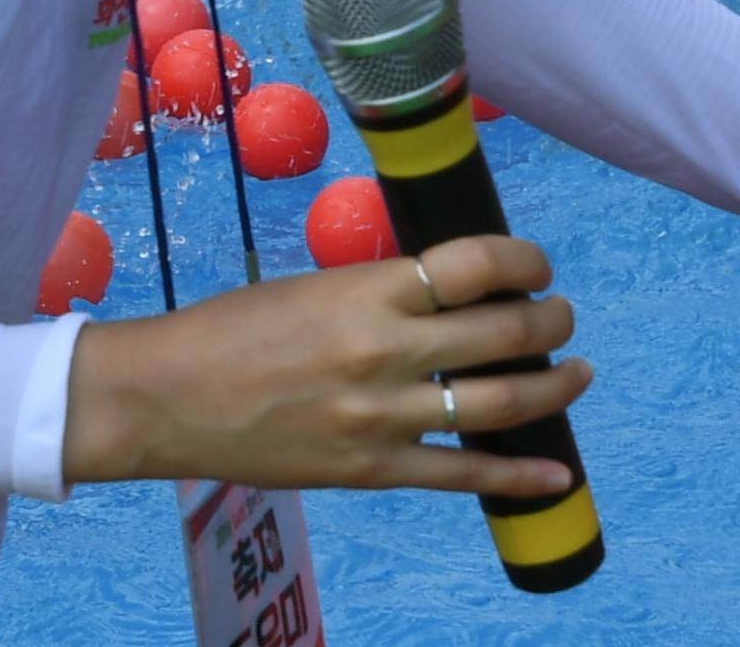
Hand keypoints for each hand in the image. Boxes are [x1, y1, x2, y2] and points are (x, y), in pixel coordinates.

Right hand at [62, 235, 588, 496]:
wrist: (164, 398)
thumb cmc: (233, 330)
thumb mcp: (319, 287)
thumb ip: (387, 293)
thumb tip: (455, 294)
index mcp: (371, 292)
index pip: (479, 265)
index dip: (526, 263)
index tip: (537, 267)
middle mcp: (386, 351)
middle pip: (505, 333)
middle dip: (551, 321)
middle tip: (559, 317)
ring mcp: (381, 417)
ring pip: (499, 402)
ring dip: (554, 386)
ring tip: (575, 373)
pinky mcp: (369, 469)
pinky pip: (460, 475)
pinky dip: (517, 476)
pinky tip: (556, 473)